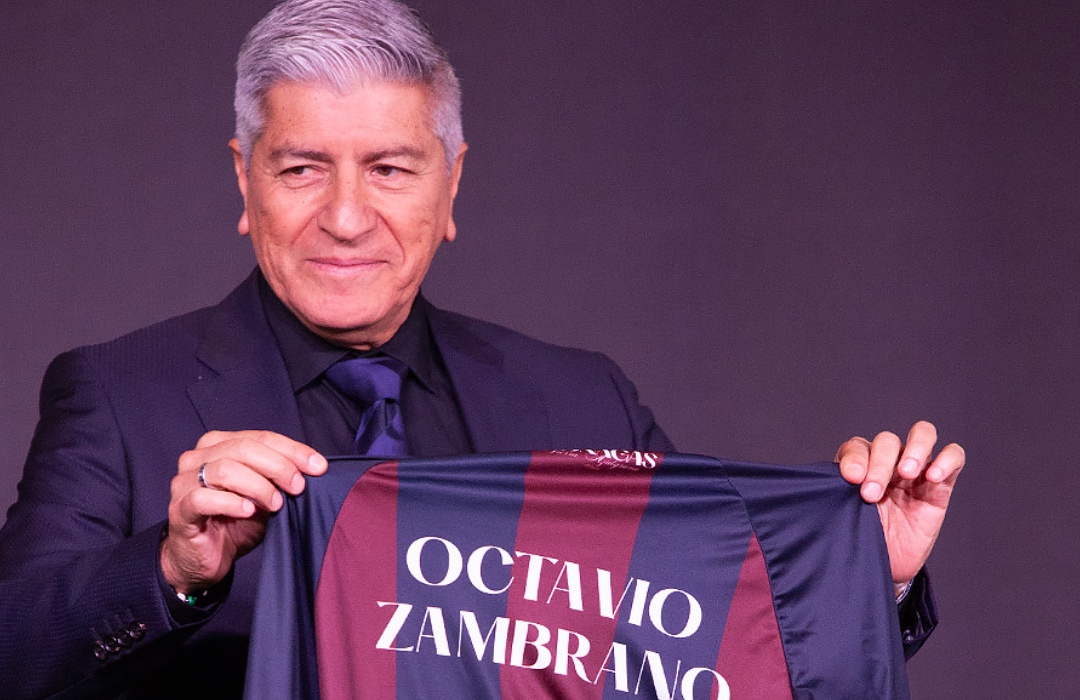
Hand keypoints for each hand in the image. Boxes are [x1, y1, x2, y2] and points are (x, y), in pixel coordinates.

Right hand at [161, 430, 326, 593]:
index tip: (319, 467)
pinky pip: (204, 498)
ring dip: (258, 486)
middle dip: (279, 466)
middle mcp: (197, 457)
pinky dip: (232, 502)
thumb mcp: (265, 496)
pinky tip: (249, 511)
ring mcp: (184, 482)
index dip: (293, 450)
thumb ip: (280, 479)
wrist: (206, 559)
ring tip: (276, 504)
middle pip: (244, 448)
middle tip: (298, 487)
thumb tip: (314, 468)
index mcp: (218, 445)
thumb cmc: (235, 522)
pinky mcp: (179, 509)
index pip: (260, 437)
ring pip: (224, 470)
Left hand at [836, 420, 964, 584]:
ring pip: (923, 434)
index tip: (851, 479)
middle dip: (879, 464)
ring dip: (914, 449)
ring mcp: (916, 471)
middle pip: (887, 441)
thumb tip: (829, 481)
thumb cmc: (859, 536)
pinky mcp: (940, 485)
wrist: (884, 566)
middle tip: (871, 493)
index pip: (858, 446)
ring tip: (907, 472)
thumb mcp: (844, 515)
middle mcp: (888, 462)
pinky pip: (953, 457)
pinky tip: (932, 476)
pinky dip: (946, 460)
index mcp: (860, 465)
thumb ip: (837, 494)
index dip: (855, 458)